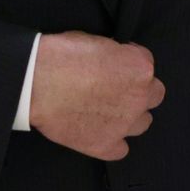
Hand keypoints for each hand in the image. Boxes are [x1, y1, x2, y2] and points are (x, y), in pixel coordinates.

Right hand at [28, 31, 164, 161]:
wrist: (36, 83)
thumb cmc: (62, 56)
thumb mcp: (96, 41)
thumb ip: (115, 55)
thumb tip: (114, 62)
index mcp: (140, 67)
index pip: (147, 66)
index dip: (129, 65)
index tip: (115, 67)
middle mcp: (139, 96)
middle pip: (153, 95)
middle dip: (138, 91)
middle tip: (115, 89)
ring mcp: (124, 124)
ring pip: (142, 123)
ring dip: (129, 117)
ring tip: (106, 111)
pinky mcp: (106, 145)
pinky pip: (121, 149)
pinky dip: (112, 142)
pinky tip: (98, 132)